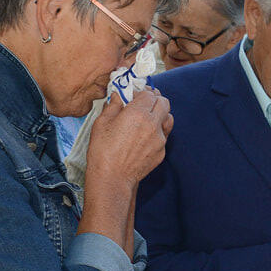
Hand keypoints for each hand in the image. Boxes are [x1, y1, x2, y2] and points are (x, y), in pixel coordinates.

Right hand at [77, 89, 171, 251]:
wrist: (112, 179)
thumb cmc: (103, 151)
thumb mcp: (102, 123)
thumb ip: (113, 106)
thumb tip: (117, 96)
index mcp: (138, 113)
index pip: (150, 93)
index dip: (144, 91)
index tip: (136, 94)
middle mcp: (153, 124)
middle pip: (164, 103)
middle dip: (155, 99)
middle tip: (144, 102)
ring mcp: (160, 139)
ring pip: (169, 119)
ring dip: (161, 114)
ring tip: (147, 118)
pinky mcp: (161, 152)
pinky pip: (164, 136)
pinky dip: (157, 131)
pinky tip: (145, 136)